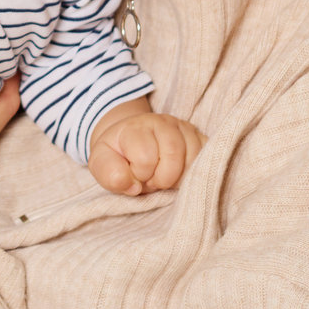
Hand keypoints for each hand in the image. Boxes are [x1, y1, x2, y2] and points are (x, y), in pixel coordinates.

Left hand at [87, 104, 205, 195]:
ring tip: (163, 176)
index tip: (133, 175)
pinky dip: (193, 173)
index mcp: (136, 127)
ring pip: (193, 159)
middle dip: (161, 179)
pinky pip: (207, 159)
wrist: (131, 141)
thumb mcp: (101, 164)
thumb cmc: (118, 155)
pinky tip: (179, 174)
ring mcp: (184, 128)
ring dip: (177, 178)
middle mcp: (163, 122)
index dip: (138, 175)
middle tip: (150, 180)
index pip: (145, 157)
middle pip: (173, 156)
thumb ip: (110, 174)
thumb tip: (133, 186)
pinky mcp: (200, 137)